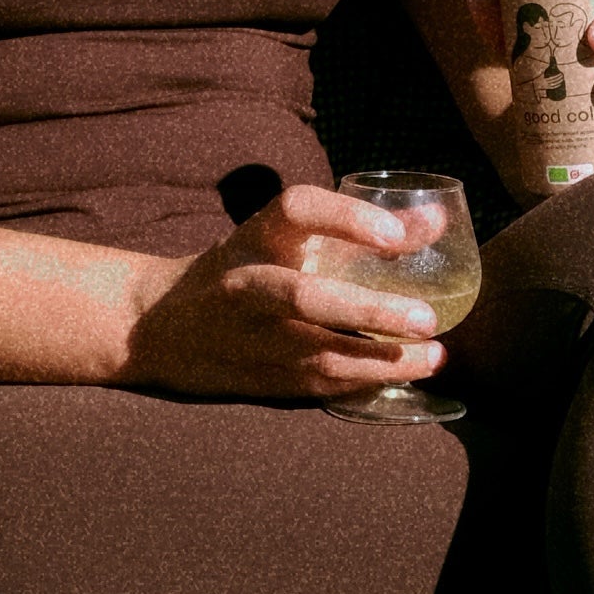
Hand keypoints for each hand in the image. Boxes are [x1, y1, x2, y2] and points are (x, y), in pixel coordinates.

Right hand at [121, 184, 455, 401]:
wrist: (159, 327)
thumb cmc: (239, 270)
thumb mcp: (279, 239)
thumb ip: (355, 229)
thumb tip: (434, 221)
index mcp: (252, 238)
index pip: (296, 210)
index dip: (346, 218)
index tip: (395, 235)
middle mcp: (246, 286)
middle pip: (305, 297)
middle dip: (369, 310)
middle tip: (428, 317)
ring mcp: (251, 338)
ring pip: (318, 352)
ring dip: (381, 358)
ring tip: (434, 354)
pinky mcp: (261, 378)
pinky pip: (321, 382)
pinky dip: (369, 379)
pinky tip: (409, 371)